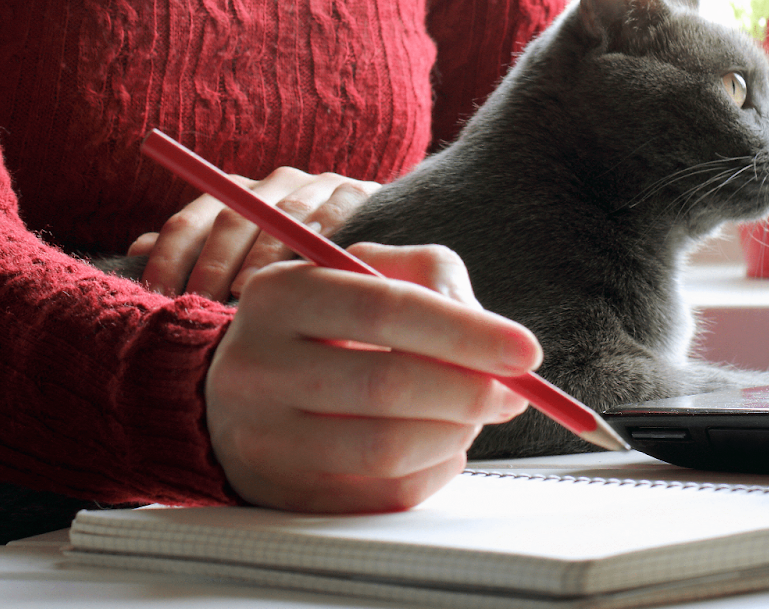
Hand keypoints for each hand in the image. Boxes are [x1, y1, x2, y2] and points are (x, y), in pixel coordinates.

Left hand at [128, 167, 381, 300]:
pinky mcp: (357, 192)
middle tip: (202, 302)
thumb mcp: (237, 256)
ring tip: (248, 294)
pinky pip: (336, 212)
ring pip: (281, 216)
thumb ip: (190, 252)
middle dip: (214, 263)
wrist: (376, 230)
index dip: (171, 258)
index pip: (190, 221)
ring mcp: (315, 184)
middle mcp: (271, 184)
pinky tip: (308, 274)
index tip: (160, 297)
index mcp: (234, 195)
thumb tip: (135, 251)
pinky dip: (320, 239)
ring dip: (264, 256)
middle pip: (233, 217)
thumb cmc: (292, 259)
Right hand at [205, 243, 540, 511]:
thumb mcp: (369, 273)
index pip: (387, 310)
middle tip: (513, 393)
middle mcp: (256, 367)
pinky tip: (436, 445)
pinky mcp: (282, 495)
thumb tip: (489, 333)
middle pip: (388, 385)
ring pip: (387, 449)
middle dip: (471, 391)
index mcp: (280, 295)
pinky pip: (382, 495)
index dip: (467, 333)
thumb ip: (432, 279)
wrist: (241, 392)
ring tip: (472, 416)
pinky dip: (433, 471)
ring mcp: (262, 439)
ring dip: (456, 434)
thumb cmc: (326, 327)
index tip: (527, 352)